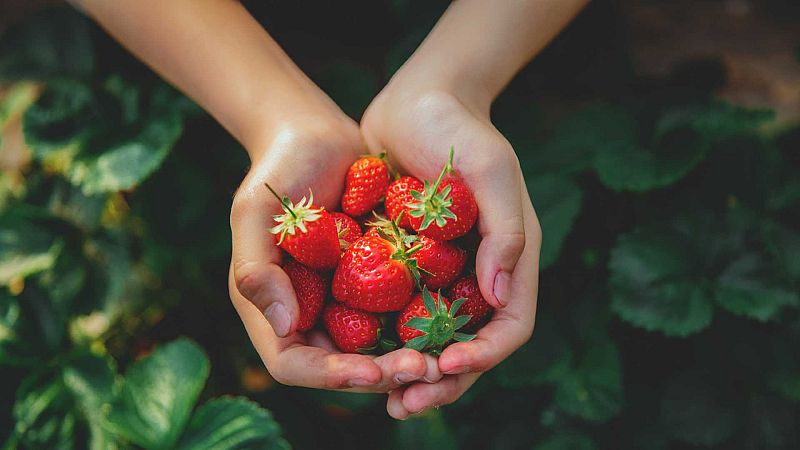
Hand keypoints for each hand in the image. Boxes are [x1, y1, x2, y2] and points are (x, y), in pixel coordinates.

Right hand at [229, 114, 439, 391]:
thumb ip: (256, 269)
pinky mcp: (371, 282)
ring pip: (373, 349)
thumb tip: (282, 328)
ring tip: (442, 355)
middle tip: (425, 368)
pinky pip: (394, 314)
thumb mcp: (256, 212)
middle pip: (340, 366)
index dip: (331, 375)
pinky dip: (417, 325)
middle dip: (380, 374)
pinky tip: (450, 323)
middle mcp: (305, 312)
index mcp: (270, 307)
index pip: (293, 363)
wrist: (317, 136)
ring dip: (405, 357)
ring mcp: (340, 300)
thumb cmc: (278, 168)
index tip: (373, 371)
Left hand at [361, 83, 541, 416]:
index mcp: (509, 258)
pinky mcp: (407, 265)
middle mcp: (479, 275)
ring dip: (412, 371)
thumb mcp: (491, 169)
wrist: (415, 100)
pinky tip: (355, 355)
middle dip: (443, 380)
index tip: (445, 364)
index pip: (509, 326)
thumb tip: (500, 298)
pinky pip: (398, 313)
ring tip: (383, 397)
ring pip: (433, 339)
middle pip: (470, 346)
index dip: (483, 355)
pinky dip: (384, 339)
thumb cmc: (458, 129)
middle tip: (405, 403)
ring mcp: (443, 273)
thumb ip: (506, 230)